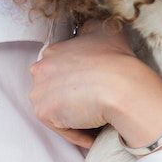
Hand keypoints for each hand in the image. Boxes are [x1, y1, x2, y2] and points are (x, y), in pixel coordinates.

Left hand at [29, 21, 158, 146]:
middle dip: (72, 99)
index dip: (78, 83)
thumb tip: (89, 28)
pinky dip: (79, 133)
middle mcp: (40, 68)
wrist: (122, 85)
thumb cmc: (118, 60)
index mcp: (53, 51)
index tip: (94, 90)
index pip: (60, 72)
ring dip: (74, 118)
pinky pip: (61, 128)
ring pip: (56, 110)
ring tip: (97, 121)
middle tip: (95, 106)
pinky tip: (95, 133)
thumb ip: (91, 28)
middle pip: (54, 91)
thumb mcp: (105, 31)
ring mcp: (38, 91)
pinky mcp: (43, 113)